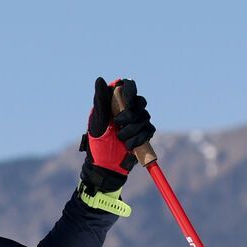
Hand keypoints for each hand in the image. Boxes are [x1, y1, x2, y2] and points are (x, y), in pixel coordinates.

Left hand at [80, 77, 154, 195]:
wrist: (106, 167)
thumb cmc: (97, 145)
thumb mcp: (97, 122)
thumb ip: (100, 101)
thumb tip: (100, 79)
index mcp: (114, 103)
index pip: (128, 86)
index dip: (130, 91)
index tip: (127, 101)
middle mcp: (127, 109)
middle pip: (140, 101)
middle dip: (130, 115)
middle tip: (118, 125)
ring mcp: (137, 121)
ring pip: (145, 117)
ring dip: (133, 130)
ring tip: (121, 140)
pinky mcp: (144, 133)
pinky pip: (149, 130)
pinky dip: (140, 139)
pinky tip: (130, 146)